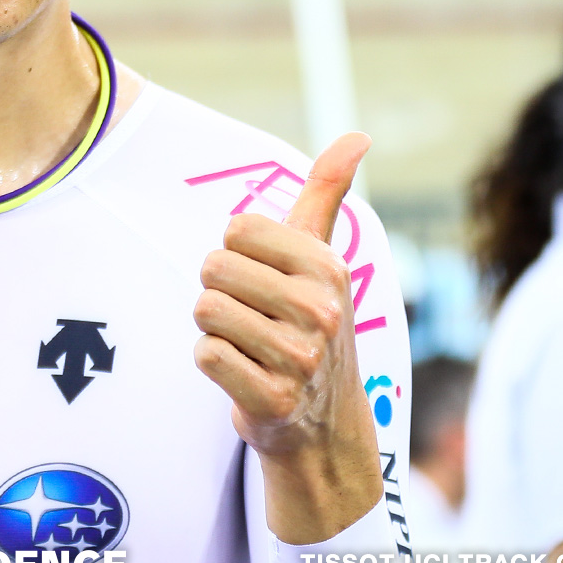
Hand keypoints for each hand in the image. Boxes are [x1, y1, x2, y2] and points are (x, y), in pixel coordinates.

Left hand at [193, 132, 381, 542]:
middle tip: (253, 320)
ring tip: (248, 347)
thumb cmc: (310, 327)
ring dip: (214, 330)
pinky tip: (243, 375)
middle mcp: (321, 309)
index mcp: (328, 266)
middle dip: (220, 293)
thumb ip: (326, 193)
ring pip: (205, 310)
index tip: (264, 281)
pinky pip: (204, 355)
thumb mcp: (321, 259)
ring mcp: (299, 358)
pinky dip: (212, 363)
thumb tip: (359, 136)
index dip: (236, 255)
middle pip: (213, 269)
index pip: (236, 229)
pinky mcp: (273, 399)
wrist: (323, 426)